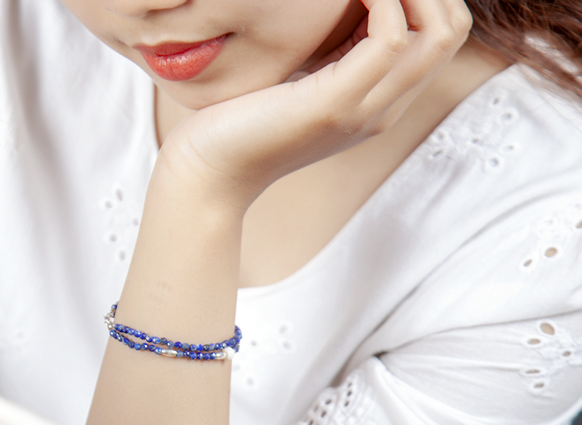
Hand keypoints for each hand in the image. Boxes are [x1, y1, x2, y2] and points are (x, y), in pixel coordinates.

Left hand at [157, 0, 471, 209]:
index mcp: (377, 101)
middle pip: (452, 30)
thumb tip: (348, 3)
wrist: (207, 172)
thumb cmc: (237, 122)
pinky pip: (390, 38)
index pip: (440, 36)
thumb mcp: (298, 78)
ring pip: (438, 32)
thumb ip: (333, 50)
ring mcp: (364, 110)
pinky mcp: (334, 106)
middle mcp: (382, 109)